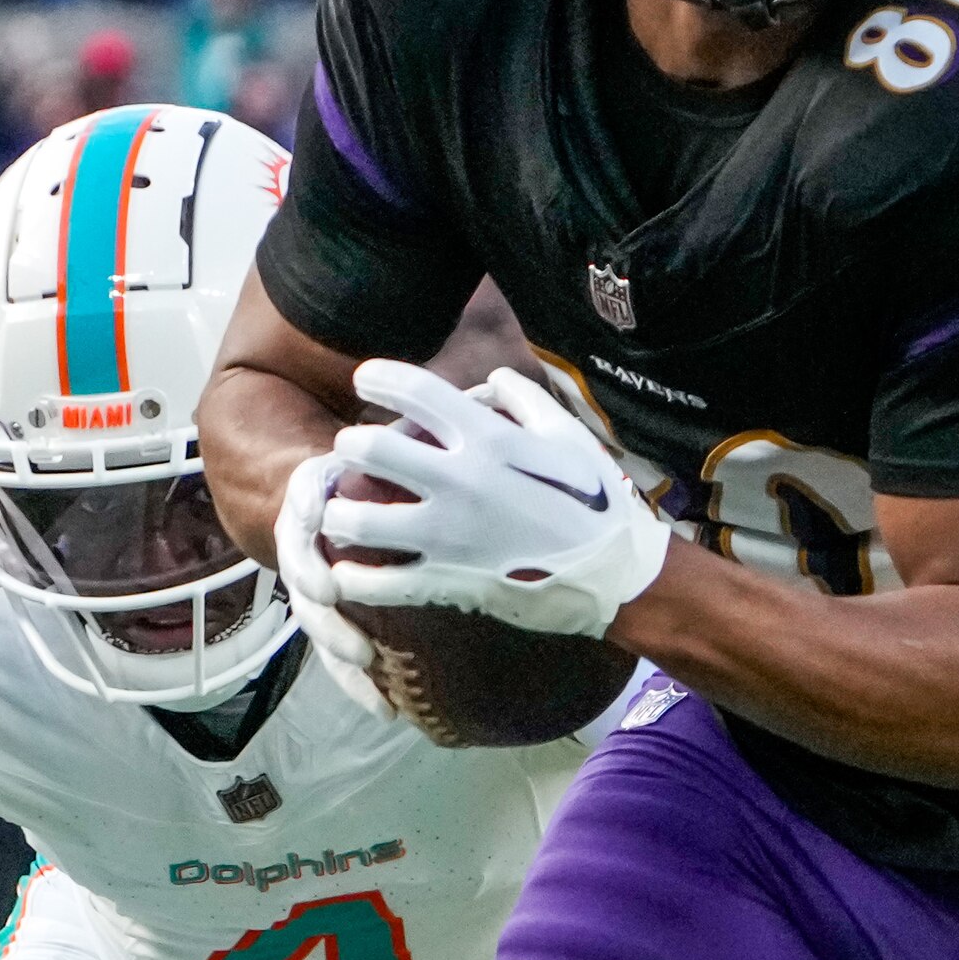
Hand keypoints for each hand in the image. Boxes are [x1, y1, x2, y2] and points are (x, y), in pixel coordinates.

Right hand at [272, 447, 400, 705]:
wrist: (322, 496)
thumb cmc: (366, 469)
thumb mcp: (379, 443)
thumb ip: (403, 433)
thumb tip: (463, 398)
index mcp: (317, 498)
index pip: (304, 500)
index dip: (307, 506)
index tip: (316, 513)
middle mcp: (309, 545)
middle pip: (304, 572)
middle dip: (320, 588)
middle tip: (336, 596)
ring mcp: (315, 587)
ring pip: (316, 621)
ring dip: (338, 647)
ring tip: (368, 670)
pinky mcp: (332, 620)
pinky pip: (337, 656)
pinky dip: (358, 684)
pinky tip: (385, 709)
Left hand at [306, 360, 672, 637]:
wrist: (616, 578)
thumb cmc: (598, 504)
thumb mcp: (571, 439)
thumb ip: (526, 402)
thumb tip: (496, 377)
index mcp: (489, 440)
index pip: (416, 391)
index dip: (379, 377)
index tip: (364, 379)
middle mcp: (461, 482)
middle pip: (369, 449)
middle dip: (351, 447)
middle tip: (354, 453)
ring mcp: (449, 535)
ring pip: (358, 519)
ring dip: (342, 514)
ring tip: (345, 515)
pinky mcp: (447, 582)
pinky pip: (378, 582)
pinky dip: (356, 578)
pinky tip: (352, 572)